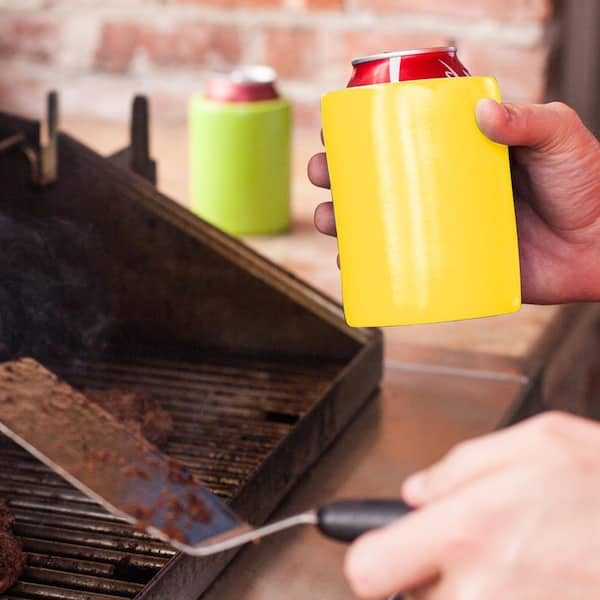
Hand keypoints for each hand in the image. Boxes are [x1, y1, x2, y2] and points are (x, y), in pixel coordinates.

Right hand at [307, 101, 599, 302]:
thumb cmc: (586, 185)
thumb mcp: (560, 137)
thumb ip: (530, 118)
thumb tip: (483, 112)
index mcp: (456, 155)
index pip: (399, 140)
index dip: (360, 136)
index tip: (335, 133)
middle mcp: (441, 191)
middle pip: (376, 183)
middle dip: (336, 179)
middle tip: (321, 176)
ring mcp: (441, 229)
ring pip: (378, 226)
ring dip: (340, 222)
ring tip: (326, 220)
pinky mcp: (450, 265)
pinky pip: (399, 268)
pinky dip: (369, 269)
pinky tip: (349, 265)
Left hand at [344, 412, 599, 598]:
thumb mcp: (539, 444)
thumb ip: (462, 464)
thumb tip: (417, 492)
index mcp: (467, 530)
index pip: (368, 572)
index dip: (374, 562)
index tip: (387, 555)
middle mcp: (484, 593)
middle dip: (423, 586)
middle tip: (462, 563)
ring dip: (467, 596)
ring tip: (512, 570)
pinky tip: (539, 584)